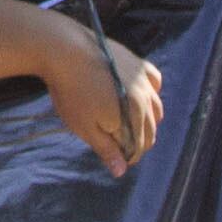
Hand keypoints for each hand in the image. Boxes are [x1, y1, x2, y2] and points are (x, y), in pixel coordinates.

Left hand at [45, 25, 162, 171]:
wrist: (64, 50)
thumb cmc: (72, 92)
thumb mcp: (85, 127)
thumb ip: (106, 150)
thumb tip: (121, 172)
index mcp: (133, 117)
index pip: (139, 145)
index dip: (128, 156)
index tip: (116, 158)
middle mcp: (145, 99)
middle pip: (150, 128)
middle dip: (138, 140)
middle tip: (120, 144)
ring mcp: (143, 79)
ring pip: (156, 107)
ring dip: (148, 119)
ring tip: (130, 124)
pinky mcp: (138, 62)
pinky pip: (155, 82)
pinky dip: (152, 93)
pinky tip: (140, 96)